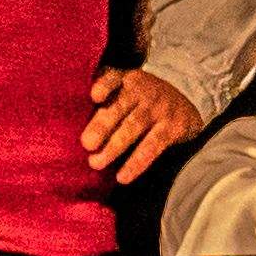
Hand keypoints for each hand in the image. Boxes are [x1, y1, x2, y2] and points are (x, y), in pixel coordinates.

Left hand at [82, 69, 203, 185]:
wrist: (187, 100)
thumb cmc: (142, 100)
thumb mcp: (126, 89)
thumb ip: (104, 98)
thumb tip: (68, 123)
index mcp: (127, 79)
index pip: (113, 78)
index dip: (104, 85)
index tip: (95, 96)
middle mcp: (144, 90)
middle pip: (119, 107)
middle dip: (102, 125)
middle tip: (86, 144)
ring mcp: (159, 108)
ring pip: (134, 127)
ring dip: (114, 147)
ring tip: (96, 163)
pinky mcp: (173, 126)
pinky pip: (153, 146)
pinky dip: (137, 162)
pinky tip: (123, 176)